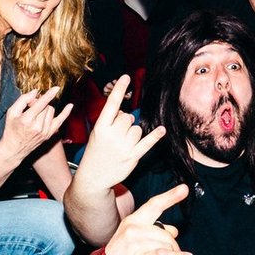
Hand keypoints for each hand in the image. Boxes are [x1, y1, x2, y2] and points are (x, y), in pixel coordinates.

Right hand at [0, 87, 72, 159]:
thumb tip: (36, 92)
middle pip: (46, 106)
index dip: (49, 95)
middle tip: (31, 106)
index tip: (56, 88)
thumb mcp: (11, 112)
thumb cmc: (11, 129)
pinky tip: (70, 106)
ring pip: (51, 111)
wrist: (14, 149)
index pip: (41, 104)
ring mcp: (45, 132)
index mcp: (27, 120)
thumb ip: (23, 100)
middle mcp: (38, 127)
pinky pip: (60, 121)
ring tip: (36, 112)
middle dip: (40, 102)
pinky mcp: (48, 135)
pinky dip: (65, 113)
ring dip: (45, 108)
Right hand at [69, 80, 159, 198]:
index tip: (126, 76)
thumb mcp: (97, 134)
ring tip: (121, 145)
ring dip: (133, 135)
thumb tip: (128, 115)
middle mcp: (112, 136)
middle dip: (125, 124)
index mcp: (100, 127)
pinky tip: (162, 130)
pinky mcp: (133, 157)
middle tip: (116, 136)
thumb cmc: (96, 152)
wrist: (93, 178)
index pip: (112, 105)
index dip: (119, 90)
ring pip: (137, 129)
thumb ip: (111, 121)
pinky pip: (147, 143)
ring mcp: (123, 147)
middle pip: (128, 118)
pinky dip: (155, 136)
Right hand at [104, 184, 195, 254]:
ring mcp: (137, 243)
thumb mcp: (133, 240)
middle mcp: (134, 229)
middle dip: (174, 247)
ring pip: (167, 244)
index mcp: (132, 221)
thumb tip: (174, 230)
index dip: (170, 197)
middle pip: (166, 232)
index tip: (184, 189)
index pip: (154, 205)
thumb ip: (153, 232)